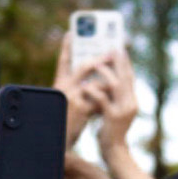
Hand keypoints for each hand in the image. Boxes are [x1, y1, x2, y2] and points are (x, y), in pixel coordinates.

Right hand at [53, 33, 103, 148]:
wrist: (58, 144)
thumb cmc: (64, 124)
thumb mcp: (67, 104)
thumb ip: (78, 91)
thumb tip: (98, 81)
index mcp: (58, 85)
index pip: (62, 62)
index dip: (65, 48)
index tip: (70, 34)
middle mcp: (64, 88)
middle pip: (84, 66)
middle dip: (100, 60)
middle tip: (112, 53)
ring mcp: (72, 97)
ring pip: (96, 82)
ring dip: (109, 82)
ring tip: (119, 80)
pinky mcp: (81, 108)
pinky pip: (100, 98)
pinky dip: (108, 99)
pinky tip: (114, 100)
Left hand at [90, 49, 137, 149]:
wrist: (114, 151)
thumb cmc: (111, 131)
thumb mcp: (116, 112)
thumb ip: (115, 98)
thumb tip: (108, 83)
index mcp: (132, 101)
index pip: (130, 77)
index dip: (125, 62)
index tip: (120, 49)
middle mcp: (130, 103)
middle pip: (125, 77)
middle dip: (118, 61)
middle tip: (112, 47)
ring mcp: (123, 110)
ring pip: (115, 85)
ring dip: (106, 72)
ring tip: (97, 63)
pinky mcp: (113, 117)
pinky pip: (102, 99)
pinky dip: (94, 90)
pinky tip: (86, 85)